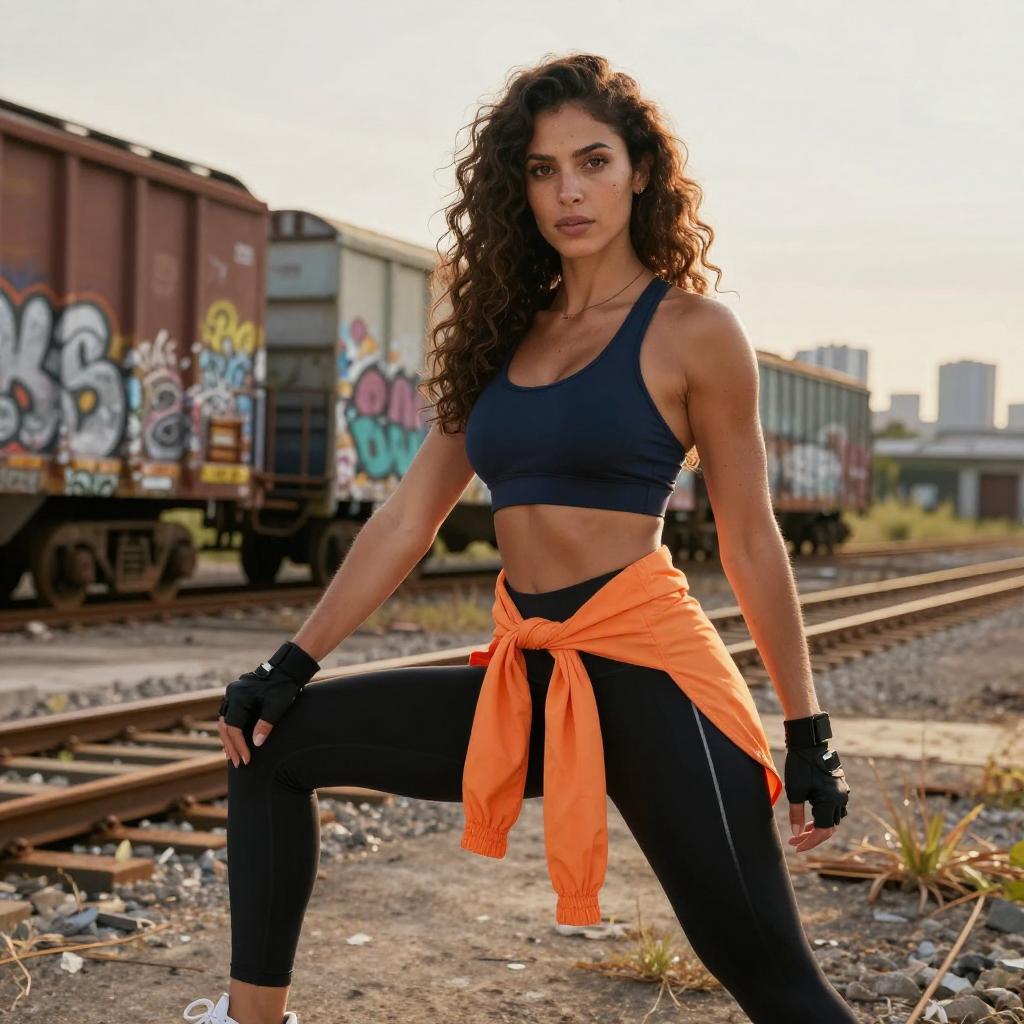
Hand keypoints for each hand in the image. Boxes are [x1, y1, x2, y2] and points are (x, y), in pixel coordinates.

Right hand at [217, 641, 319, 766]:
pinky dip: (231, 730)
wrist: (287, 670)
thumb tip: (256, 744)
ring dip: (228, 740)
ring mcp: (232, 694)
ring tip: (232, 757)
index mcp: (239, 696)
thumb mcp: (277, 707)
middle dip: (231, 746)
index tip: (246, 759)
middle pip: (225, 726)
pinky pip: (229, 716)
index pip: (234, 728)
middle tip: (237, 763)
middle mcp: (231, 694)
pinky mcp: (237, 696)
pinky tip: (233, 742)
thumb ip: (266, 724)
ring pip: (225, 722)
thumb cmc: (283, 688)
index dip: (239, 746)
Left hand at [784, 742, 849, 853]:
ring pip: (832, 818)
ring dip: (818, 827)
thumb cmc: (800, 766)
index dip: (809, 842)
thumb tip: (797, 833)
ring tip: (801, 831)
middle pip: (829, 827)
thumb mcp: (795, 791)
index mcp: (830, 802)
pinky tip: (811, 817)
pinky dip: (822, 816)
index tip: (796, 846)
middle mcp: (840, 800)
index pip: (822, 831)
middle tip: (795, 841)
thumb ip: (796, 814)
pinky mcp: (840, 788)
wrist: (809, 744)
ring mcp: (842, 793)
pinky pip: (834, 808)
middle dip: (812, 837)